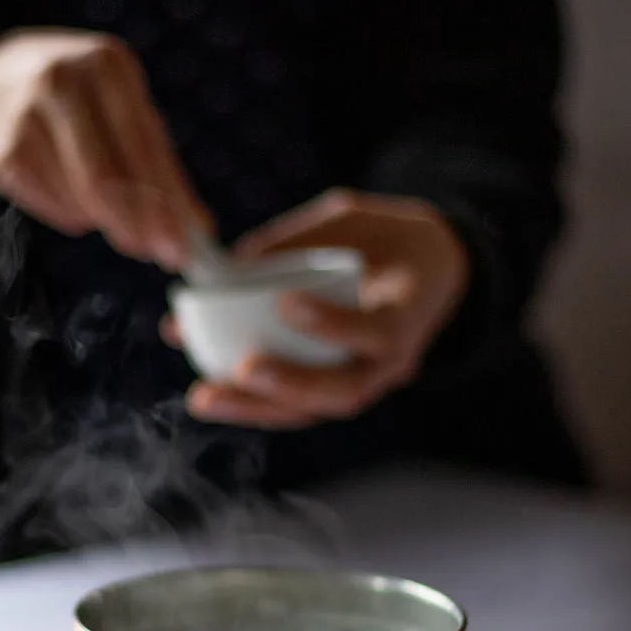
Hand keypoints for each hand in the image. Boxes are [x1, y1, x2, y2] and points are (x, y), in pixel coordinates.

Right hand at [0, 29, 209, 269]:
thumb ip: (161, 168)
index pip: (142, 147)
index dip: (164, 205)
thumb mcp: (123, 109)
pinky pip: (47, 205)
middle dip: (134, 225)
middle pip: (104, 178)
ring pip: (75, 199)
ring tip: (102, 209)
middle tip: (151, 253)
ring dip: (99, 219)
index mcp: (107, 67)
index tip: (180, 246)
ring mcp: (24, 116)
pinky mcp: (1, 151)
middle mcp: (61, 82)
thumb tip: (199, 229)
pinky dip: (69, 215)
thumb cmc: (79, 99)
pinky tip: (71, 200)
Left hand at [171, 189, 468, 428]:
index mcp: (406, 314)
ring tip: (205, 398)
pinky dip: (252, 405)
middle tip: (242, 369)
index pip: (378, 330)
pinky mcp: (334, 393)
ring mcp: (363, 384)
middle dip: (289, 384)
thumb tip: (224, 266)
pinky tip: (213, 395)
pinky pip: (295, 409)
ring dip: (256, 407)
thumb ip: (300, 240)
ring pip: (314, 410)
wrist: (424, 273)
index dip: (334, 323)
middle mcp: (389, 363)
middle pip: (344, 390)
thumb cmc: (384, 239)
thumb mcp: (352, 220)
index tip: (287, 302)